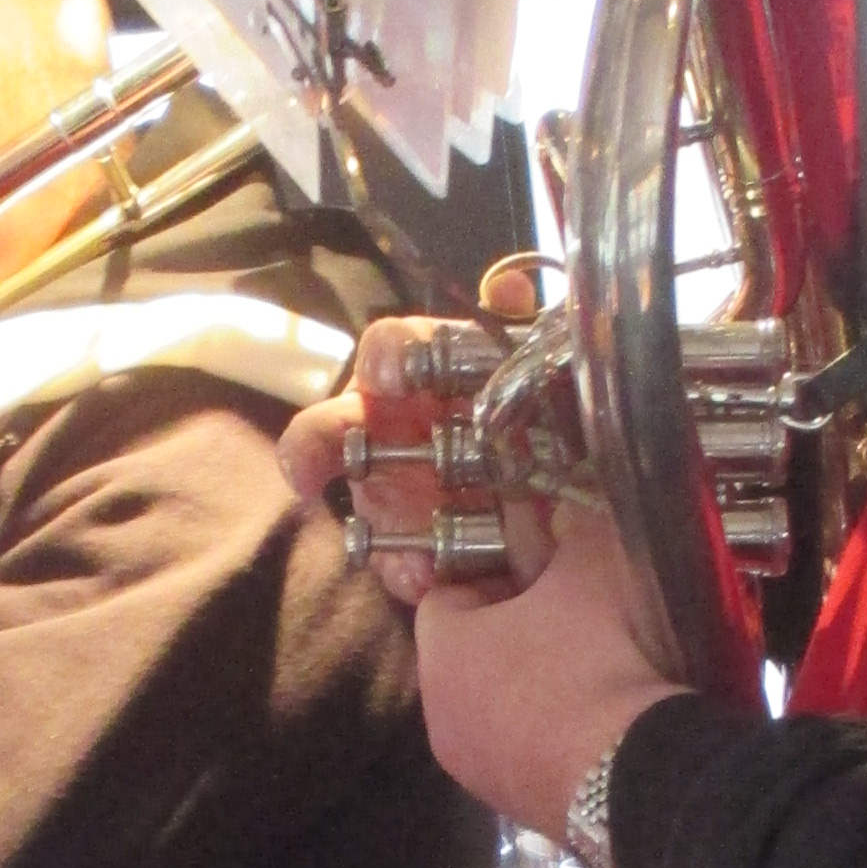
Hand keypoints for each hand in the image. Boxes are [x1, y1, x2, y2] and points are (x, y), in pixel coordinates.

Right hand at [278, 269, 554, 611]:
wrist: (560, 491)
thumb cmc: (531, 409)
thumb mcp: (538, 364)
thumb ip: (519, 328)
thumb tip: (510, 287)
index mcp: (424, 372)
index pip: (392, 348)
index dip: (389, 356)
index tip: (391, 372)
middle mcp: (394, 429)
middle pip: (336, 428)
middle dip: (314, 447)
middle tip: (307, 468)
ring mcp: (393, 490)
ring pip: (363, 504)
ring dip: (374, 527)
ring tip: (402, 557)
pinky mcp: (405, 546)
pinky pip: (396, 561)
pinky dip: (409, 572)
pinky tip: (427, 580)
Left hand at [411, 494, 686, 838]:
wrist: (630, 775)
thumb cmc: (593, 660)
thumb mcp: (592, 573)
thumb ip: (579, 531)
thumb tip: (578, 511)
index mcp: (441, 652)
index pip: (444, 595)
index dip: (493, 576)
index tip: (538, 575)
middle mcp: (439, 716)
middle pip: (468, 655)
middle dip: (513, 632)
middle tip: (568, 617)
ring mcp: (473, 769)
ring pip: (494, 708)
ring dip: (531, 686)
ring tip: (589, 671)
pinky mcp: (511, 807)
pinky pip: (522, 752)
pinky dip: (550, 734)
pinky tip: (596, 723)